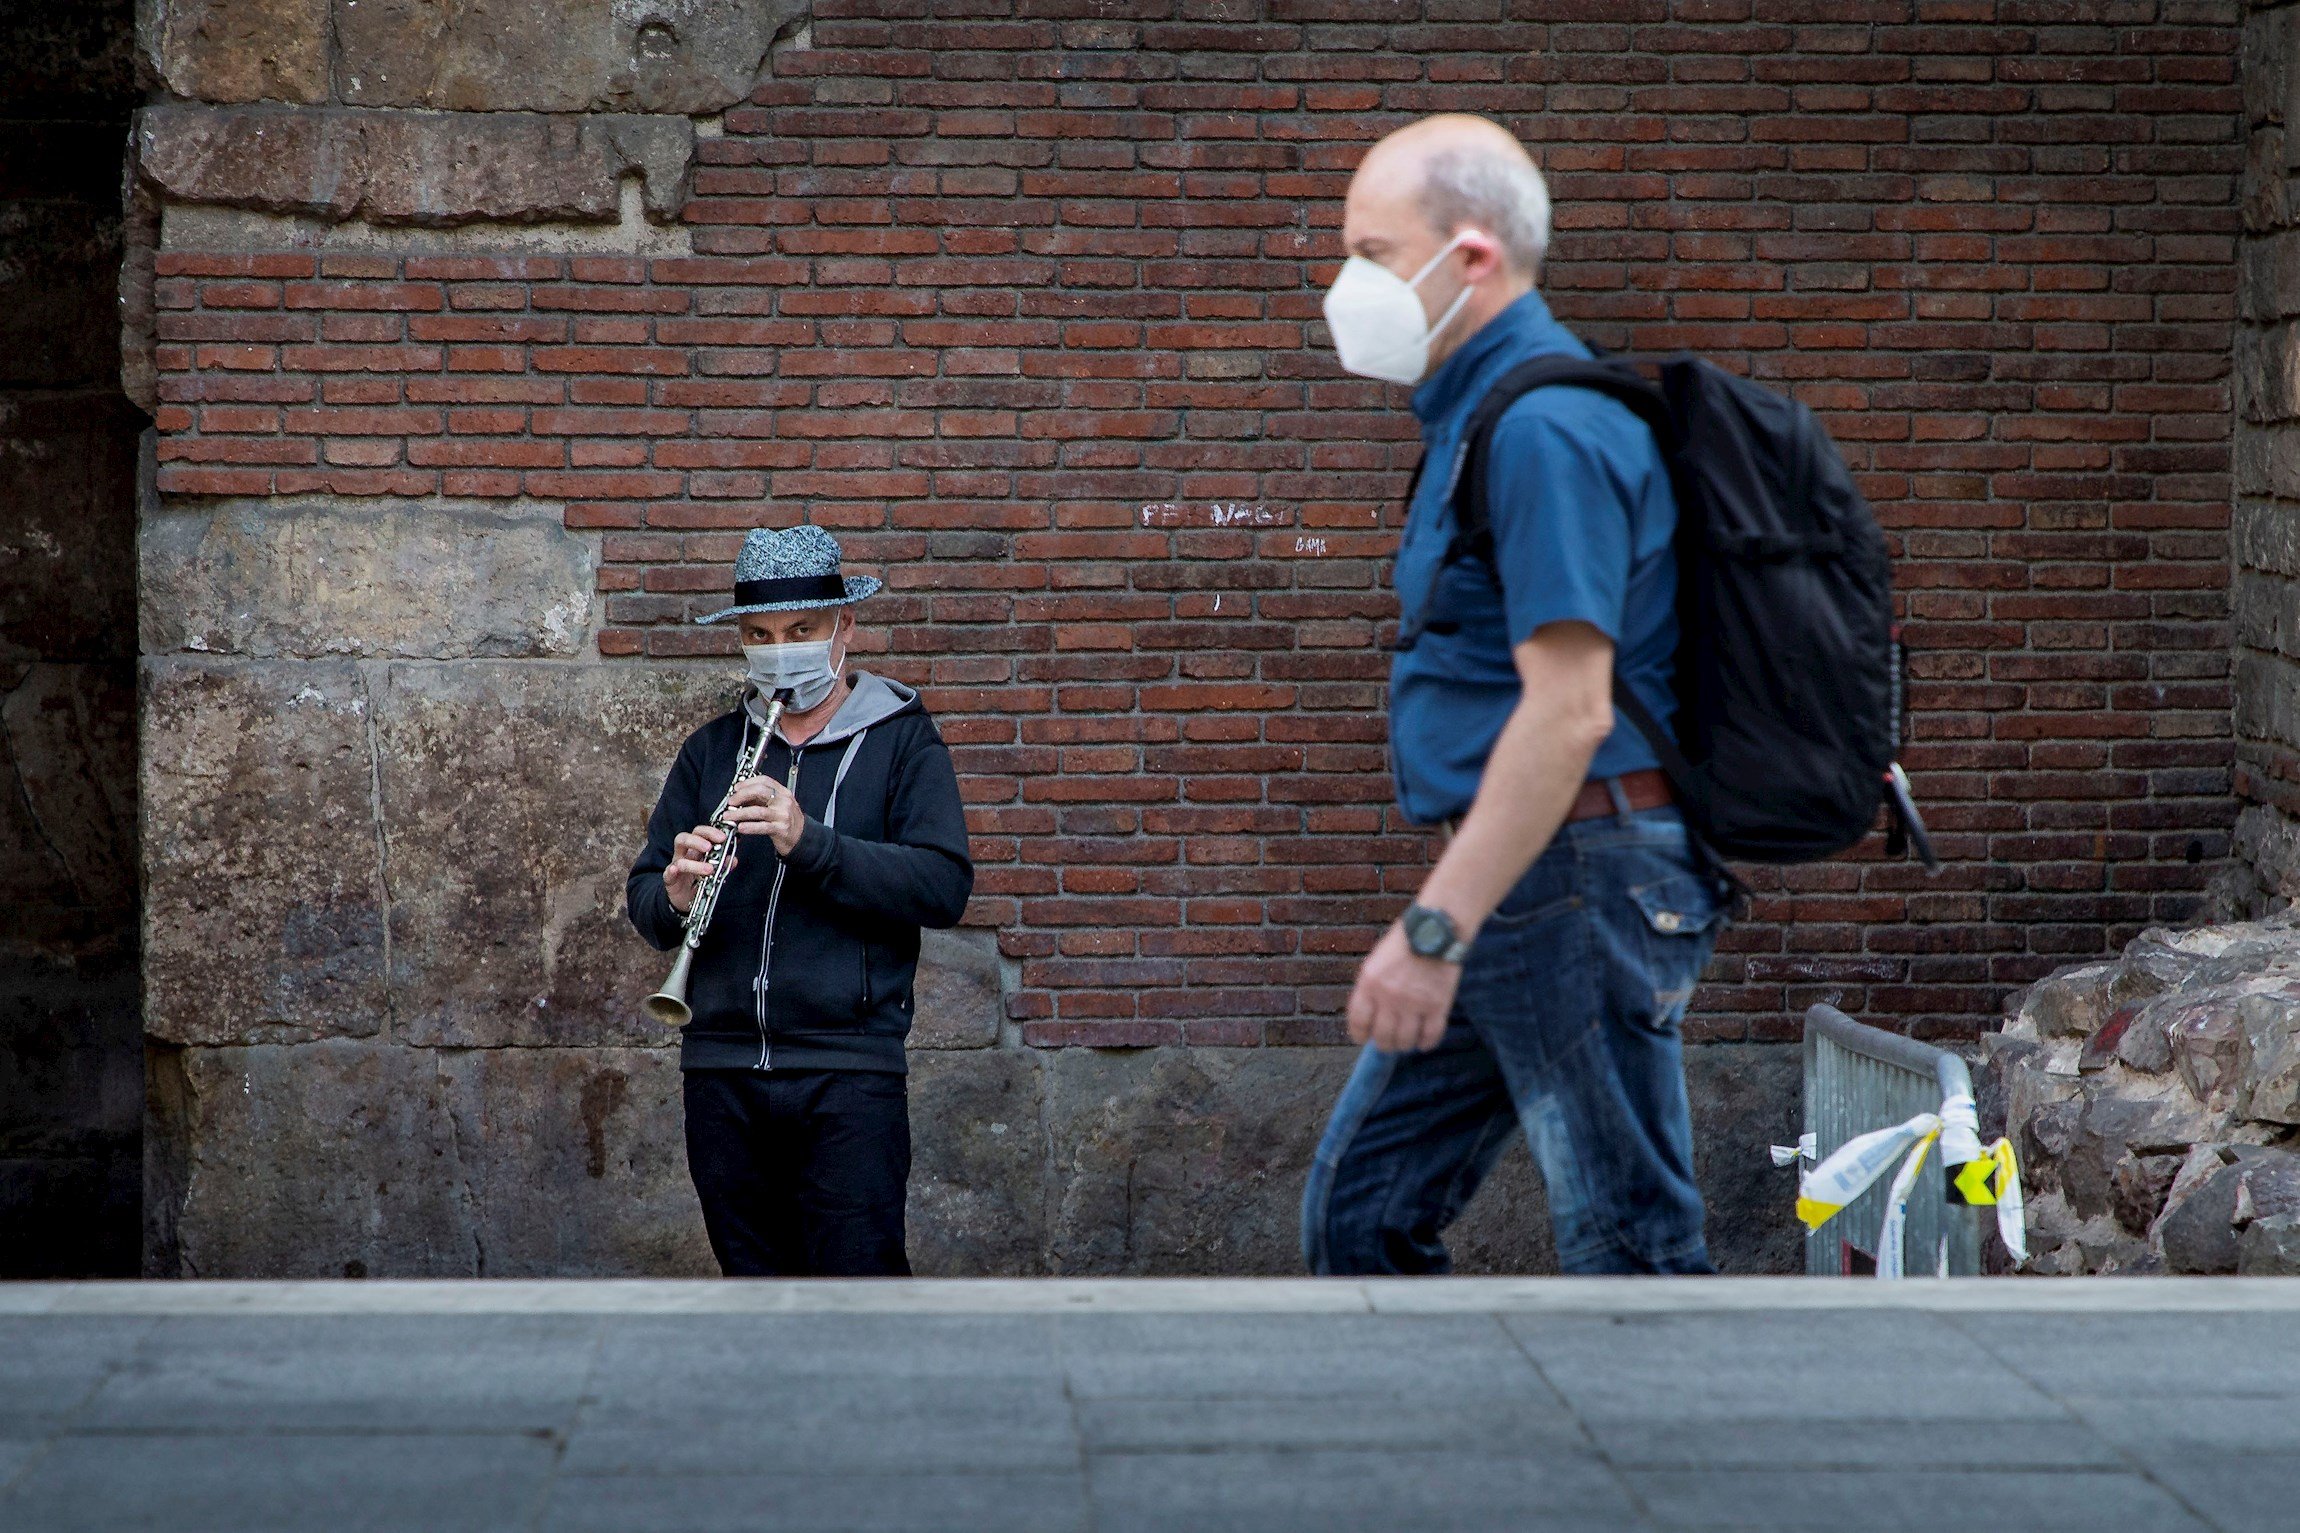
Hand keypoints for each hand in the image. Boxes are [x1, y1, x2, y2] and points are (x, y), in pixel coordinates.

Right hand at [664, 825, 729, 913]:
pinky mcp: (670, 879)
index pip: (699, 833)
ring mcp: (675, 866)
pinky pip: (668, 873)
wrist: (685, 898)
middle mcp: (684, 855)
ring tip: (709, 869)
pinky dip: (672, 871)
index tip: (722, 836)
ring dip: (695, 864)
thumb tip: (733, 859)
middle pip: (683, 838)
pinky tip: (675, 870)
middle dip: (697, 841)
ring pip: (679, 859)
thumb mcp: (713, 871)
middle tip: (710, 847)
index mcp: (695, 849)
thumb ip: (723, 864)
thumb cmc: (698, 880)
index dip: (709, 832)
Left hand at [723, 776, 806, 856]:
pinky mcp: (781, 829)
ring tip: (729, 816)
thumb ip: (761, 800)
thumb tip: (741, 797)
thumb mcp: (777, 805)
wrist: (802, 837)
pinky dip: (750, 827)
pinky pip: (762, 827)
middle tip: (731, 802)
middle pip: (760, 791)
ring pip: (758, 811)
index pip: (764, 780)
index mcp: (782, 793)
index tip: (736, 788)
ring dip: (740, 813)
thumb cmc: (788, 820)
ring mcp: (783, 815)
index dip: (747, 782)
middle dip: (741, 795)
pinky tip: (741, 827)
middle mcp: (784, 802)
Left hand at [1346, 921, 1463, 1052]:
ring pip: (1405, 1040)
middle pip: (1382, 1036)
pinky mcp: (1438, 1006)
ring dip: (1404, 1045)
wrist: (1436, 929)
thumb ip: (1371, 987)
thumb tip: (1370, 1014)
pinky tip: (1424, 1042)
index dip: (1360, 1034)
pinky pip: (1430, 1035)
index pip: (1358, 1021)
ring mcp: (1414, 1003)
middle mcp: (1389, 997)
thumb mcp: (1376, 960)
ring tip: (1406, 1041)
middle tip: (1387, 1042)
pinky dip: (1426, 1043)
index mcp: (1369, 983)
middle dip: (1383, 1043)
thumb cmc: (1405, 941)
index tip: (1363, 1038)